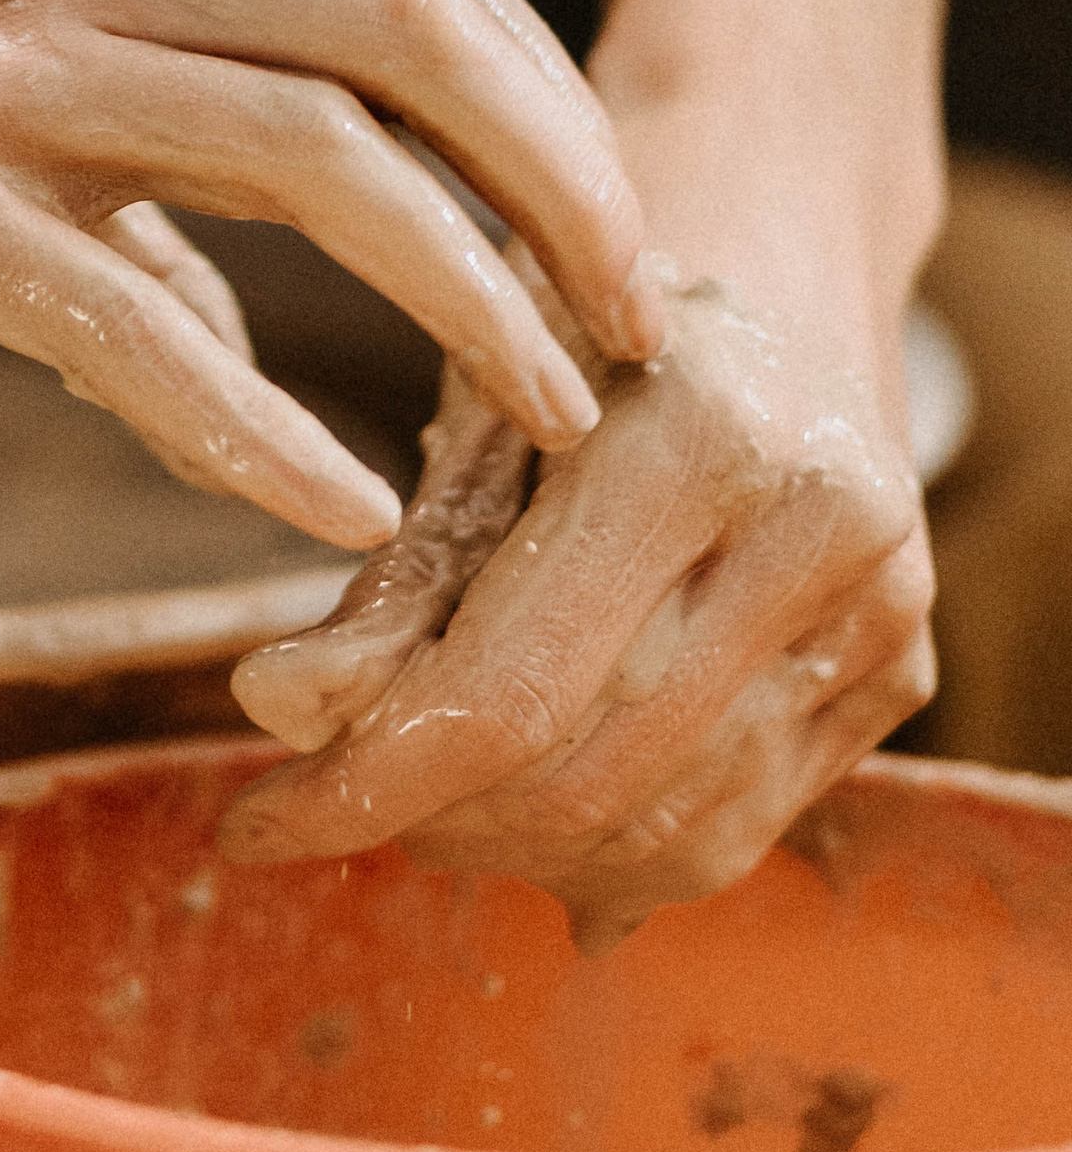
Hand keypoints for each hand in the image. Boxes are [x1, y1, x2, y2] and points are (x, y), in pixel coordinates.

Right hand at [0, 0, 663, 550]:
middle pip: (415, 34)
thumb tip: (238, 328)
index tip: (621, 245)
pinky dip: (249, 415)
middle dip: (565, 182)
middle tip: (647, 328)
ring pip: (308, 148)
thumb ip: (125, 195)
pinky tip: (331, 508)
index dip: (552, 110)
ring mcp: (0, 74)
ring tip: (550, 421)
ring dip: (463, 290)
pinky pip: (115, 306)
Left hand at [222, 210, 932, 949]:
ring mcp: (882, 612)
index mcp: (704, 435)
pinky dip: (607, 857)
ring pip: (662, 831)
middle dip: (428, 819)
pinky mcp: (902, 677)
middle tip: (325, 801)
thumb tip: (277, 708)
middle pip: (584, 775)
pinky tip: (519, 824)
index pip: (512, 688)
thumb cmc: (583, 336)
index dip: (366, 782)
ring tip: (416, 809)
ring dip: (511, 852)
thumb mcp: (471, 410)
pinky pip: (733, 832)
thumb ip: (391, 571)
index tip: (249, 825)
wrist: (762, 293)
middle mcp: (824, 531)